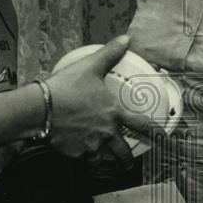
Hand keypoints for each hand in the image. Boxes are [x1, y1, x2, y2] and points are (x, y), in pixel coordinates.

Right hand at [46, 35, 152, 161]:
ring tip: (103, 162)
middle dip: (127, 160)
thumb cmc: (65, 88)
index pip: (142, 125)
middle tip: (127, 162)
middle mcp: (105, 133)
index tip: (164, 139)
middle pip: (122, 152)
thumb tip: (125, 40)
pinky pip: (82, 159)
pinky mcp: (74, 153)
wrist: (38, 108)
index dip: (157, 133)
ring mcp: (90, 145)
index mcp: (113, 114)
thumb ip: (109, 54)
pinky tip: (78, 152)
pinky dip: (82, 157)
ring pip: (102, 160)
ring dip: (105, 162)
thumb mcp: (90, 67)